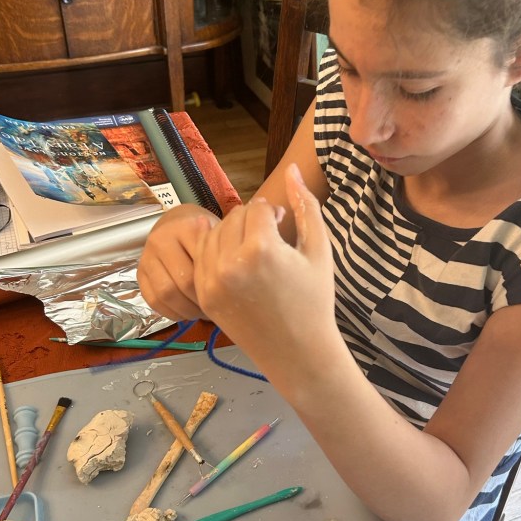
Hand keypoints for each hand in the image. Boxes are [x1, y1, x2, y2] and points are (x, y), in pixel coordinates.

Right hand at [137, 204, 218, 319]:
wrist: (177, 222)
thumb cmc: (204, 234)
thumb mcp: (219, 238)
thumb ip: (224, 255)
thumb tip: (232, 288)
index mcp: (186, 228)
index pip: (202, 267)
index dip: (215, 288)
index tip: (226, 299)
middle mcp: (161, 239)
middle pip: (183, 283)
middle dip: (201, 302)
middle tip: (214, 310)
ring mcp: (147, 256)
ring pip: (165, 294)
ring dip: (185, 310)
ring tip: (200, 312)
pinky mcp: (139, 272)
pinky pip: (152, 300)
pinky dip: (170, 312)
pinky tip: (184, 312)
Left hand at [189, 165, 339, 377]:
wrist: (298, 352)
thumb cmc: (315, 301)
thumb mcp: (319, 249)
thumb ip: (306, 205)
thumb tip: (293, 168)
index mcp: (262, 249)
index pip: (258, 208)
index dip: (274, 214)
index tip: (284, 228)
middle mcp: (231, 263)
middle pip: (234, 218)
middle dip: (251, 222)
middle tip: (269, 240)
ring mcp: (213, 281)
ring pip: (214, 234)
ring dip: (232, 235)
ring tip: (253, 252)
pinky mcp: (204, 296)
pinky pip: (202, 258)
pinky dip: (216, 254)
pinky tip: (237, 265)